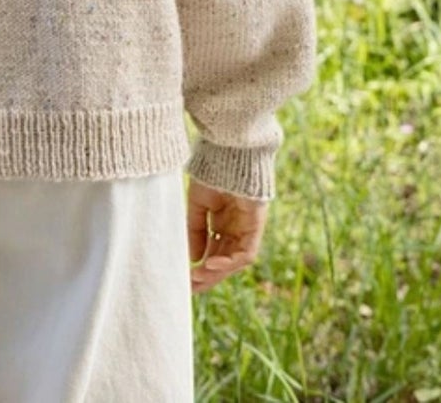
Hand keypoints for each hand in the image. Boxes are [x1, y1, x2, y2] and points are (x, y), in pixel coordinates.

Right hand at [187, 178, 266, 293]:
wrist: (229, 153)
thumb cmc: (213, 172)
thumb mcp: (198, 204)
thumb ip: (195, 229)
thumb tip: (193, 257)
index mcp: (222, 222)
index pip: (213, 252)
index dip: (200, 266)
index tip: (185, 279)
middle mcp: (236, 229)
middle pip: (223, 260)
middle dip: (207, 276)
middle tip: (190, 287)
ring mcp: (247, 229)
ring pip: (234, 261)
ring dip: (216, 272)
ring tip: (197, 277)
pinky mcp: (256, 227)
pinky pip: (245, 253)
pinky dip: (229, 262)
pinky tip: (210, 263)